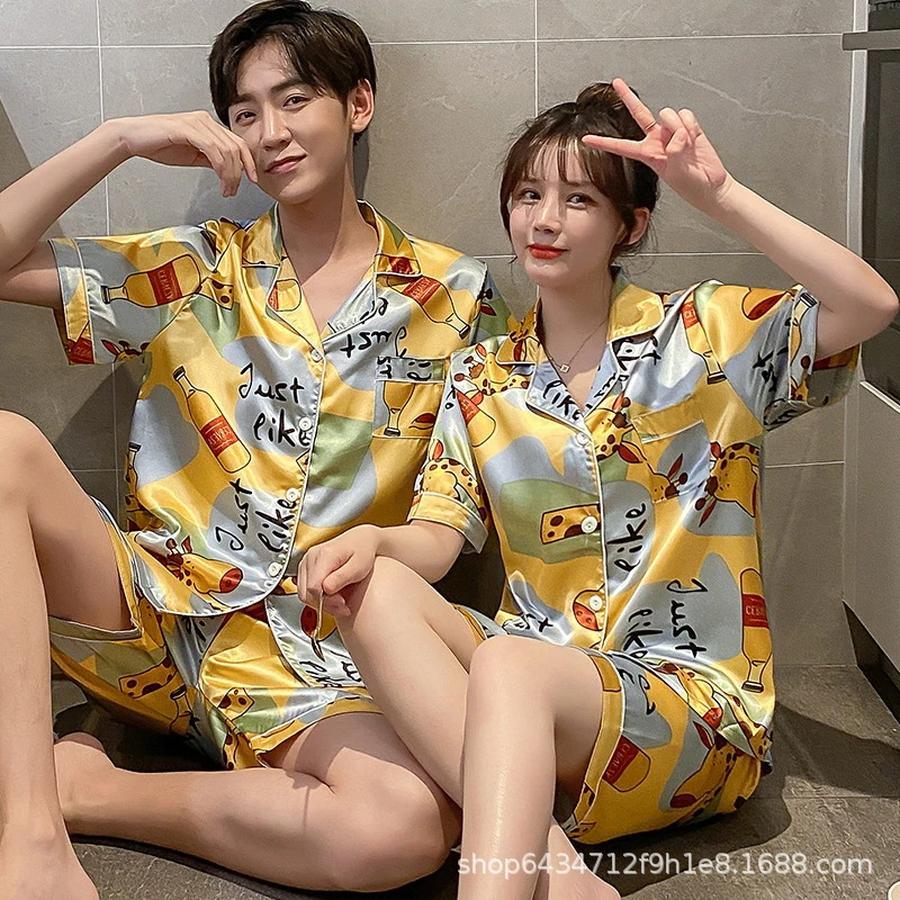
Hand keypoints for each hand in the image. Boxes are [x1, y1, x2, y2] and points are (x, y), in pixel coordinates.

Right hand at [108, 112, 257, 196]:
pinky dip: (221, 168)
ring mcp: (197, 123)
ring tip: (225, 190)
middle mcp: (205, 120)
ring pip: (227, 150)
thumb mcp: (193, 155)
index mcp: (208, 125)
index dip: (248, 162)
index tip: (252, 179)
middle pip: (236, 147)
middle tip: (233, 191)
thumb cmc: (159, 145)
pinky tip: (219, 180)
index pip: (237, 142)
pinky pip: (213, 149)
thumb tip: (227, 170)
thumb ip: (211, 159)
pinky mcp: (187, 129)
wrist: (133, 138)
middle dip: (239, 173)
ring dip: (230, 175)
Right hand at [296, 524, 380, 620]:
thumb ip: (342, 577)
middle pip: (306, 592)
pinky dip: (316, 597)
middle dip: (324, 604)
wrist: (360, 540)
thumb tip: (326, 589)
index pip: (313, 587)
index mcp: (324, 555)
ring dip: (320, 602)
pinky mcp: (306, 568)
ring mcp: (306, 562)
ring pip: (303, 593)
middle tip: (342, 606)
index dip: (326, 600)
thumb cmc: (362, 551)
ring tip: (339, 601)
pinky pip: (304, 589)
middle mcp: (311, 557)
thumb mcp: (359, 566)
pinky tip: (331, 596)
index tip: (342, 603)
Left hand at [582, 78, 735, 211]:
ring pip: (669, 114)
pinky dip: (690, 126)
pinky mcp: (688, 127)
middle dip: (627, 97)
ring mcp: (672, 132)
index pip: (620, 146)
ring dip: (679, 128)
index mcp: (647, 154)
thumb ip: (672, 150)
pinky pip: (685, 115)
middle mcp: (657, 139)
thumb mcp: (675, 172)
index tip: (586, 139)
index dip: (603, 142)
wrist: (712, 185)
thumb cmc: (691, 185)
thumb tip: (675, 135)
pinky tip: (694, 138)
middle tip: (616, 82)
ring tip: (687, 147)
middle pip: (639, 113)